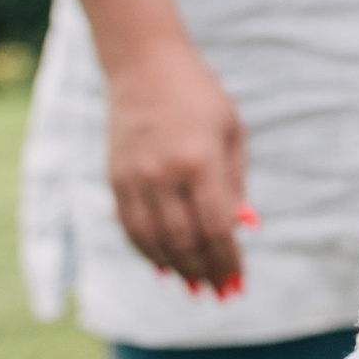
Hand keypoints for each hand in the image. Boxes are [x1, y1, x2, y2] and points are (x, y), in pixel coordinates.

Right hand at [105, 38, 252, 289]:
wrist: (143, 65)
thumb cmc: (199, 96)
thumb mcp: (231, 132)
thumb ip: (235, 183)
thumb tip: (243, 229)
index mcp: (200, 161)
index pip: (216, 228)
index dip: (228, 261)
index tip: (238, 283)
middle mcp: (164, 174)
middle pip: (184, 241)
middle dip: (205, 271)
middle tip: (220, 294)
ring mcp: (135, 178)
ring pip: (154, 241)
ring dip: (176, 269)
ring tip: (195, 286)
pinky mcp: (115, 178)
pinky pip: (131, 227)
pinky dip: (147, 251)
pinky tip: (164, 266)